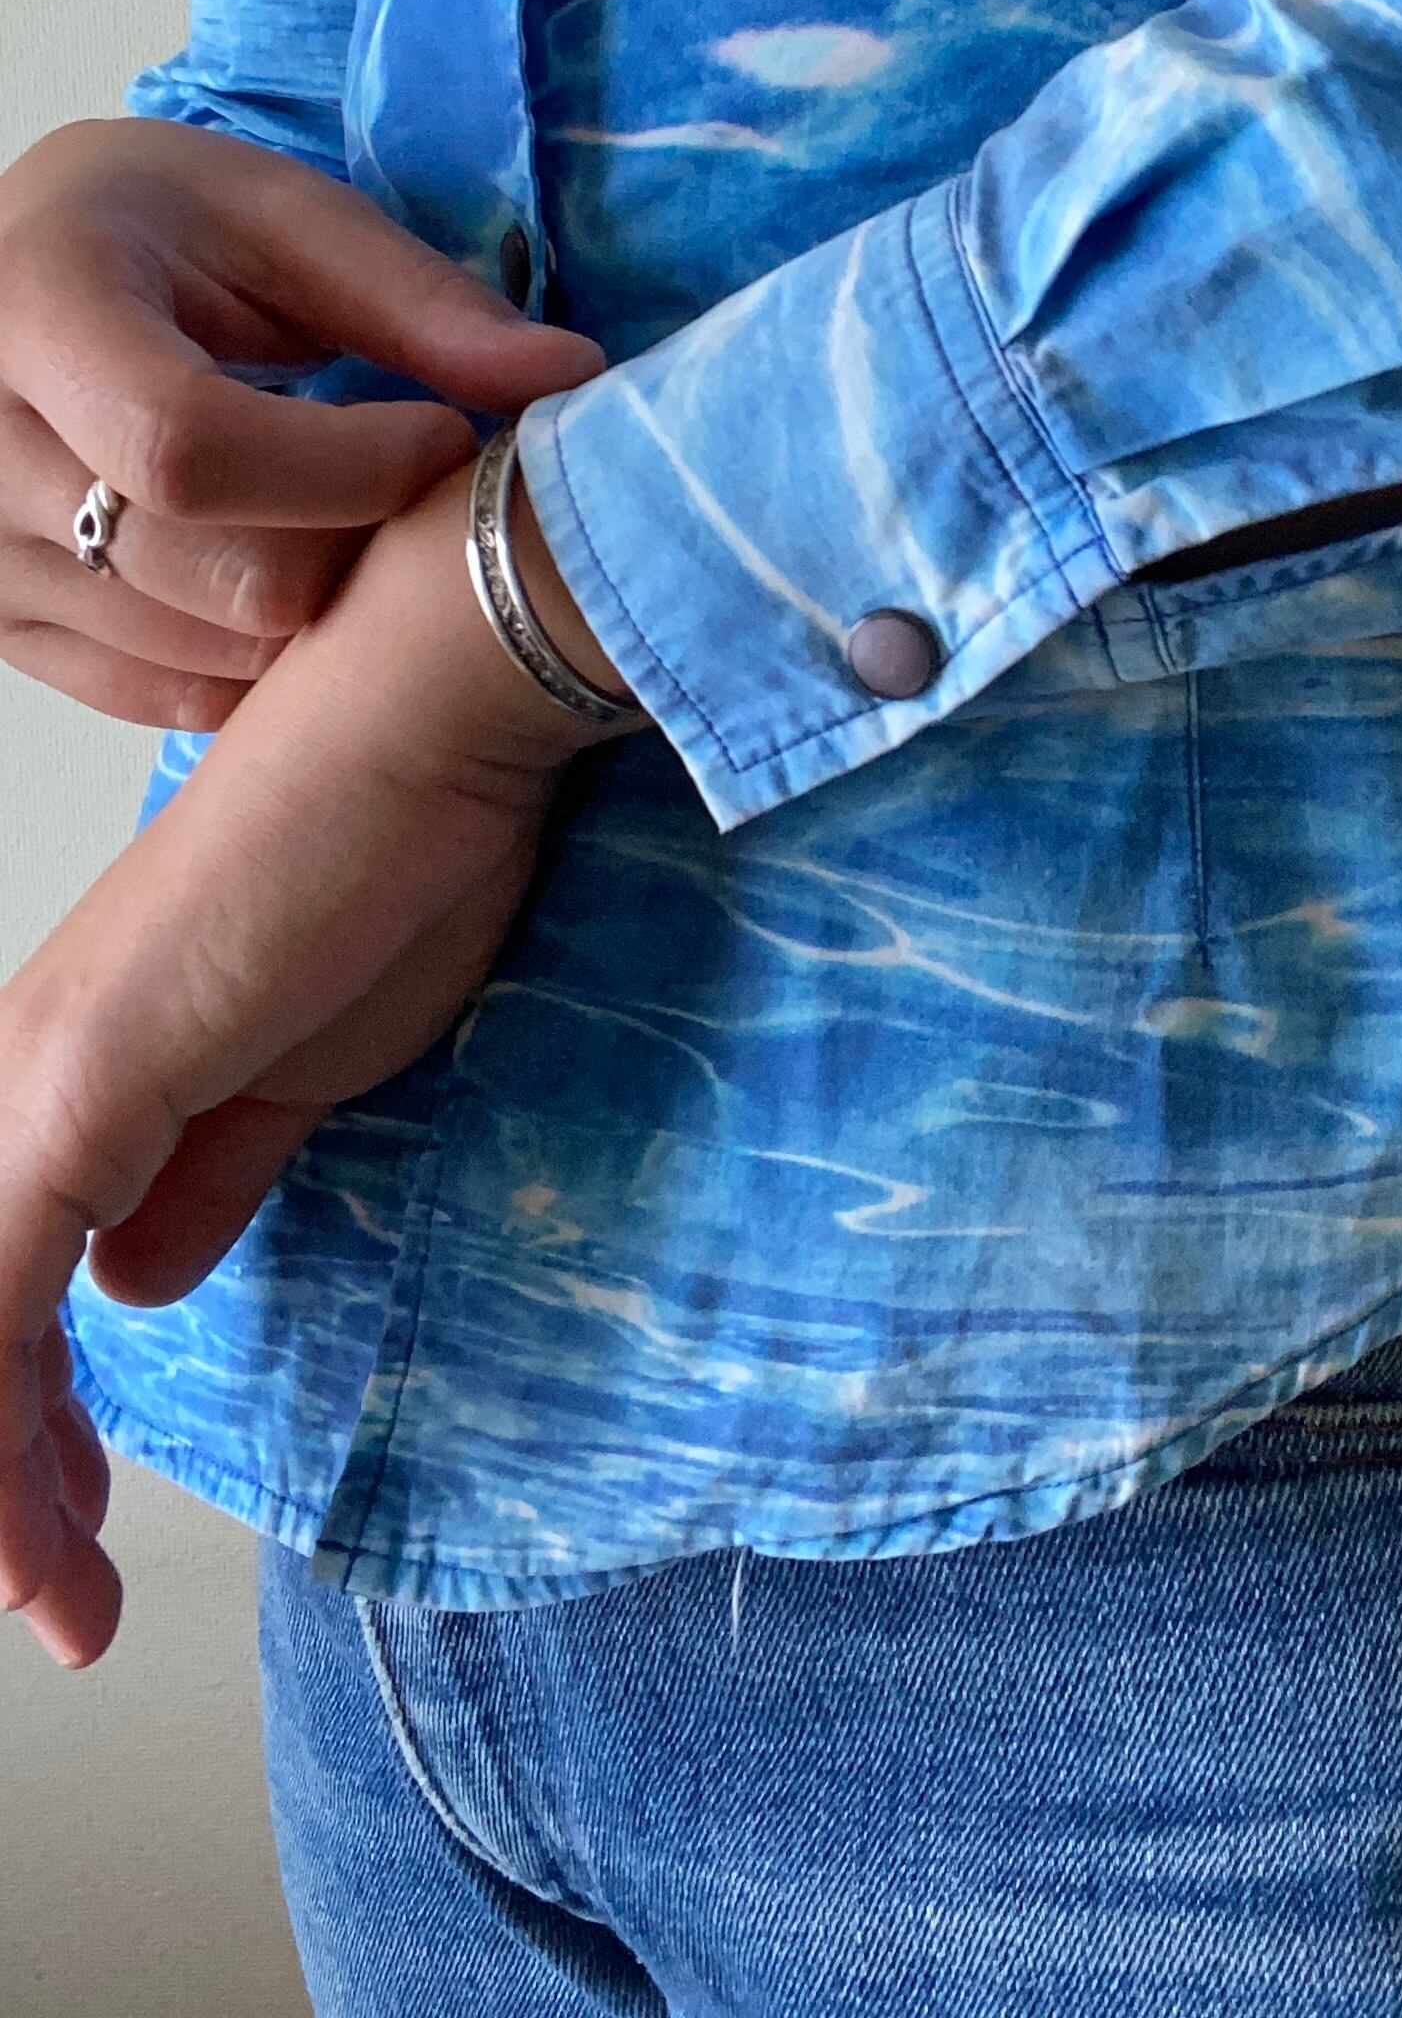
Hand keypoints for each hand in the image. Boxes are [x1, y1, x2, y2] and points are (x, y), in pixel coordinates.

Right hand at [0, 118, 604, 728]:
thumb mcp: (279, 217)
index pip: (191, 452)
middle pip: (211, 578)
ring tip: (348, 519)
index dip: (349, 470)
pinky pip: (168, 696)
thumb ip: (417, 300)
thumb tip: (572, 375)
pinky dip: (264, 659)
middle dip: (356, 550)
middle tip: (409, 490)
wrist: (13, 278)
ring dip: (322, 610)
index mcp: (37, 311)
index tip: (439, 437)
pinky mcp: (0, 626)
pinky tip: (295, 573)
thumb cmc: (155, 230)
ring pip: (204, 653)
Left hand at [0, 442, 634, 1670]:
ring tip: (60, 1611)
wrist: (442, 703)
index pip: (9, 1291)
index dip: (21, 1436)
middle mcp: (32, 1075)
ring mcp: (47, 1074)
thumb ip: (222, 1170)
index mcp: (89, 1070)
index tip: (72, 1550)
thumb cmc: (410, 849)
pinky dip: (0, 1429)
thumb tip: (140, 1283)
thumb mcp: (321, 1060)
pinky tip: (41, 1521)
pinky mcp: (87, 1078)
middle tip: (59, 1613)